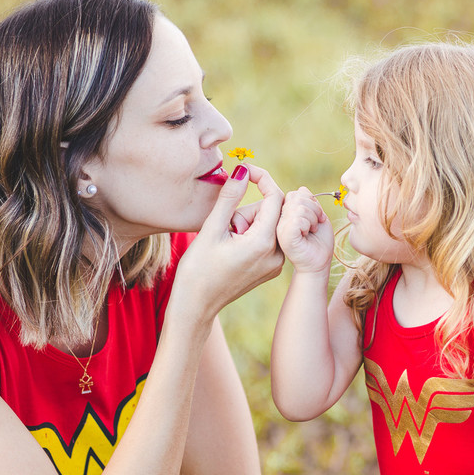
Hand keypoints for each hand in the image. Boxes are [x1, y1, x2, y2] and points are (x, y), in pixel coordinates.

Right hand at [173, 164, 284, 318]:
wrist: (196, 305)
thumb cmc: (197, 269)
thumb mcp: (211, 228)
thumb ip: (229, 197)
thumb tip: (242, 169)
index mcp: (263, 243)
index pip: (275, 198)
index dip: (261, 179)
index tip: (245, 171)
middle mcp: (277, 254)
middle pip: (273, 211)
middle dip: (249, 209)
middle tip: (226, 226)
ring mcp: (276, 264)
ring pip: (270, 225)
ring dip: (250, 222)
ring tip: (227, 240)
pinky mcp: (271, 269)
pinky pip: (269, 239)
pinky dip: (253, 234)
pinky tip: (234, 247)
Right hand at [277, 188, 332, 272]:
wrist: (319, 264)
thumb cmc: (319, 242)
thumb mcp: (317, 216)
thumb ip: (309, 202)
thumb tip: (302, 189)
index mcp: (285, 214)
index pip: (295, 194)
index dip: (310, 201)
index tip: (318, 216)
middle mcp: (279, 220)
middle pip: (296, 197)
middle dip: (314, 208)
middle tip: (316, 224)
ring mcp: (280, 228)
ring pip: (298, 207)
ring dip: (312, 218)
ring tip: (311, 230)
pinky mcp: (284, 236)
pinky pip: (297, 218)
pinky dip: (308, 224)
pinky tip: (307, 234)